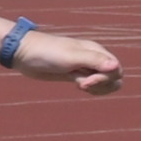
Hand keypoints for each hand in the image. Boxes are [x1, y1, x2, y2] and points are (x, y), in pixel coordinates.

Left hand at [6, 28, 126, 94]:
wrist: (25, 54)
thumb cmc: (47, 52)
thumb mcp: (71, 57)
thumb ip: (94, 61)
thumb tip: (116, 67)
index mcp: (96, 51)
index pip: (116, 70)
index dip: (105, 79)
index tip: (85, 81)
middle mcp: (94, 58)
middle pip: (114, 77)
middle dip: (103, 85)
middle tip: (82, 84)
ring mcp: (85, 67)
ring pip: (105, 83)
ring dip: (96, 88)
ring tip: (79, 85)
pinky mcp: (76, 75)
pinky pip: (93, 85)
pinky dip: (89, 89)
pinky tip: (76, 85)